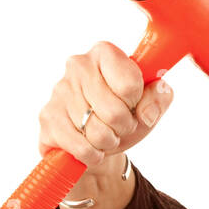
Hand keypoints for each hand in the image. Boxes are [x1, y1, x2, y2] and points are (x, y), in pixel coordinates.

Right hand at [37, 39, 173, 172]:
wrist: (92, 144)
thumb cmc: (121, 119)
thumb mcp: (148, 108)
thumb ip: (160, 97)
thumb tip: (158, 91)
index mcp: (106, 53)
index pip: (130, 84)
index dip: (137, 103)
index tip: (131, 104)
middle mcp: (79, 65)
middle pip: (115, 112)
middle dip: (124, 127)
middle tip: (119, 125)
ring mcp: (59, 90)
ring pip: (98, 132)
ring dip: (108, 142)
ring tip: (104, 135)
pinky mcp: (48, 116)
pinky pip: (81, 147)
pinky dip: (92, 155)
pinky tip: (90, 147)